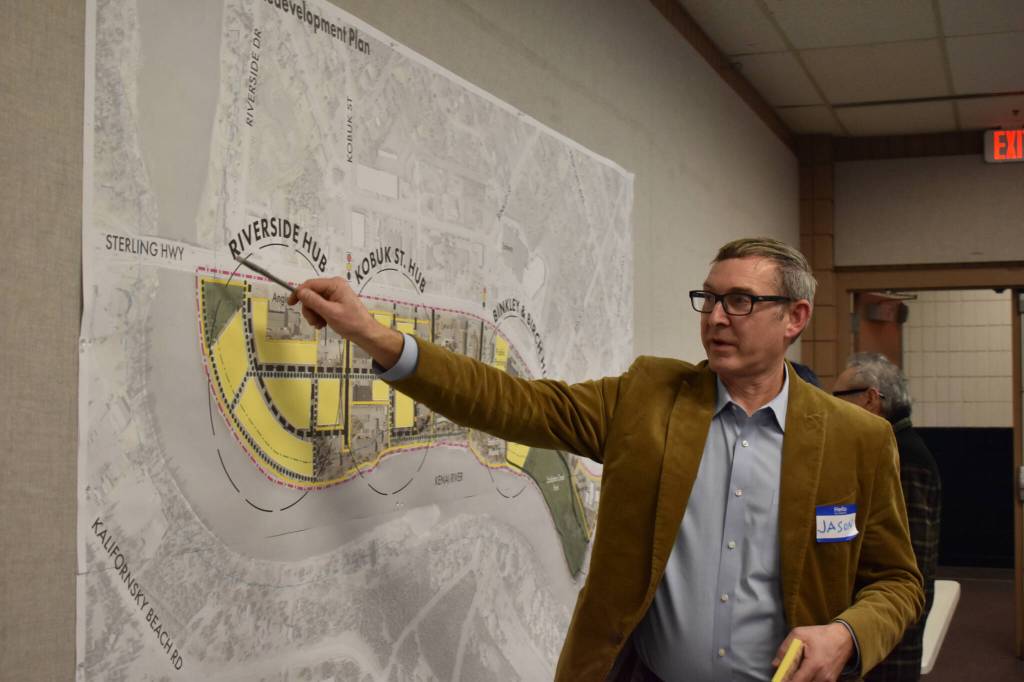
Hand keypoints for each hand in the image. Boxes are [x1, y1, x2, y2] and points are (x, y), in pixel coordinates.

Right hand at [288, 276, 403, 367]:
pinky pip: (320, 306)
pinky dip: (319, 316)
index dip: (299, 293)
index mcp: (334, 284)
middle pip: (311, 294)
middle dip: (309, 309)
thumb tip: (300, 292)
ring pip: (313, 302)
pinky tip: (323, 323)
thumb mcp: (330, 312)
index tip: (291, 304)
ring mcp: (334, 294)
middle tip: (314, 321)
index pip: (310, 284)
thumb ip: (314, 301)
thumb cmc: (351, 323)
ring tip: (321, 324)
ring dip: (314, 314)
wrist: (365, 333)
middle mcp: (334, 286)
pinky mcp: (334, 302)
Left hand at [772, 623, 852, 681]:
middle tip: (786, 675)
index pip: (797, 681)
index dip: (786, 681)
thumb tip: (775, 664)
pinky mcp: (832, 681)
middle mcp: (823, 676)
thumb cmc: (821, 635)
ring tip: (796, 673)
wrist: (844, 638)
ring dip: (801, 680)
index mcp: (814, 664)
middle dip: (793, 681)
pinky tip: (806, 673)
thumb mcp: (799, 634)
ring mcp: (829, 680)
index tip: (779, 679)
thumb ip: (785, 649)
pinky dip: (810, 680)